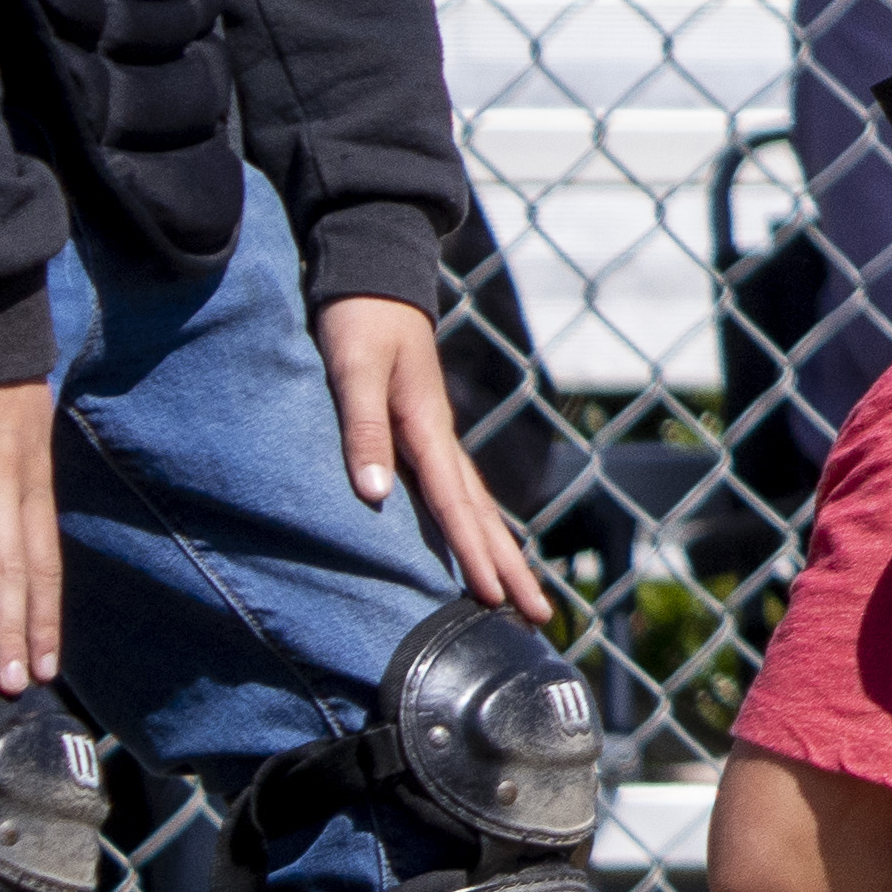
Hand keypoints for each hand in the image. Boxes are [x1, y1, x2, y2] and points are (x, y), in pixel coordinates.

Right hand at [0, 378, 67, 688]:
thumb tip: (23, 547)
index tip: (45, 667)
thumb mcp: (33, 439)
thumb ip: (22, 493)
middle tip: (5, 683)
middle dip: (6, 628)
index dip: (45, 617)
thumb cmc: (6, 383)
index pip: (45, 563)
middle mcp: (1, 479)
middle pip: (6, 566)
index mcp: (34, 482)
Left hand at [321, 298, 559, 632]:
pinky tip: (479, 539)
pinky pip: (458, 490)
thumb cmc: (357, 320)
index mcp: (426, 430)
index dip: (474, 555)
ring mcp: (437, 436)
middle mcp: (440, 439)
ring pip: (478, 505)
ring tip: (520, 595)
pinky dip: (476, 522)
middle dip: (510, 569)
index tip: (495, 600)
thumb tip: (371, 495)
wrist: (373, 274)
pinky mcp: (424, 430)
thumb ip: (360, 430)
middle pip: (482, 516)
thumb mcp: (352, 369)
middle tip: (539, 618)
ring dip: (499, 551)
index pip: (456, 506)